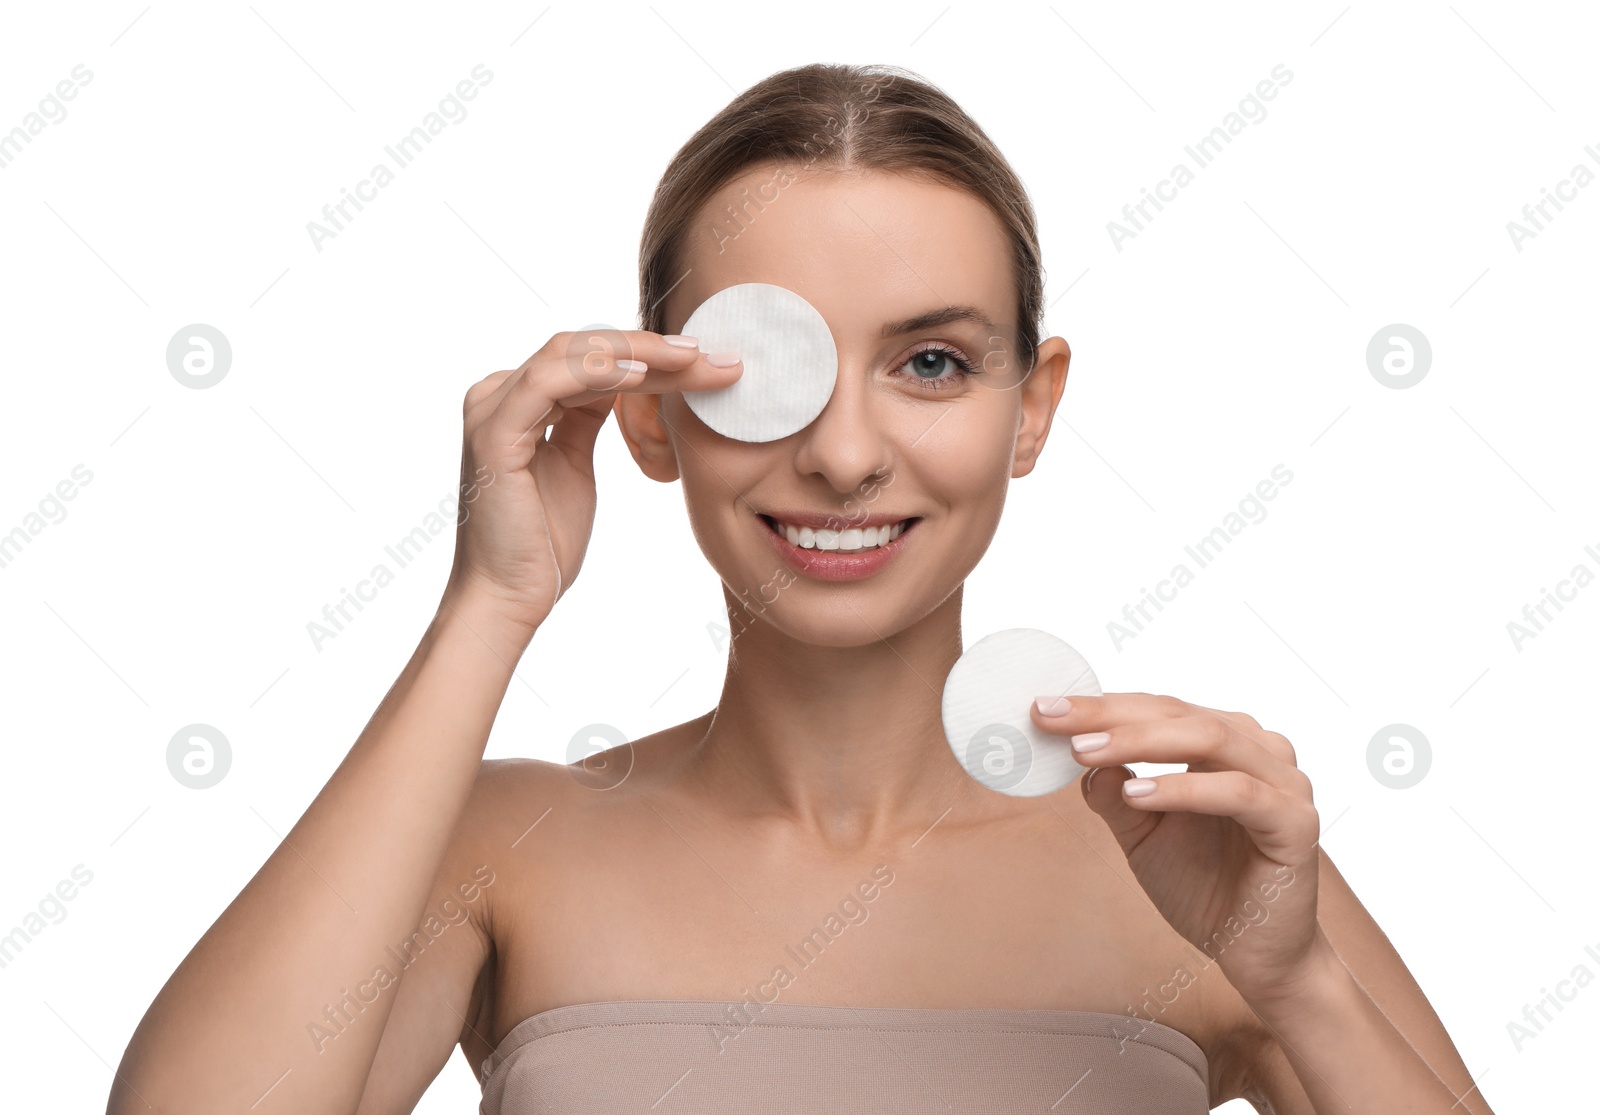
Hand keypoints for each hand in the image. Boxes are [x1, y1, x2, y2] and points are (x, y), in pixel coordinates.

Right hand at [441, 329, 739, 634]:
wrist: (509, 597)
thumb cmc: (542, 542)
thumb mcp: (574, 464)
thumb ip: (587, 417)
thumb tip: (626, 384)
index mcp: (518, 400)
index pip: (590, 358)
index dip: (648, 354)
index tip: (706, 360)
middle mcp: (499, 394)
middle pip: (584, 348)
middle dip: (651, 347)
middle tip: (710, 353)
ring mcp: (492, 409)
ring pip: (570, 353)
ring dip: (635, 352)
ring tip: (689, 359)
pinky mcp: (494, 433)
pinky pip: (548, 383)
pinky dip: (596, 372)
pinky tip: (641, 375)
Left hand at [1031, 692, 1326, 1002]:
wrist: (1255, 956)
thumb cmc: (1204, 888)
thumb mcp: (1141, 835)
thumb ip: (1114, 794)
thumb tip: (1079, 752)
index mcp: (1226, 742)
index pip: (1157, 709)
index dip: (1100, 706)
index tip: (1044, 708)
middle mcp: (1260, 750)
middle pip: (1178, 713)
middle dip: (1109, 715)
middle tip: (1055, 718)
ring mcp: (1285, 782)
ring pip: (1208, 739)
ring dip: (1140, 742)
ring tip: (1085, 751)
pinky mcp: (1296, 821)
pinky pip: (1236, 792)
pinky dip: (1183, 789)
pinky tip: (1137, 794)